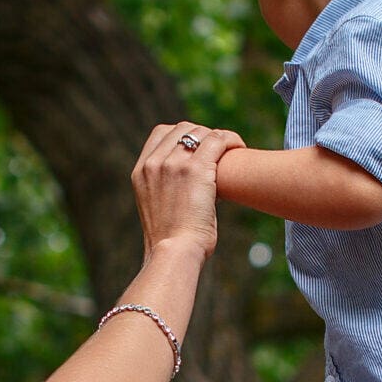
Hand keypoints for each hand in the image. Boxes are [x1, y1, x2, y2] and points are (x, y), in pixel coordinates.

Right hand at [133, 122, 238, 260]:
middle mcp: (154, 163)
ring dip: (218, 138)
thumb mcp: (157, 209)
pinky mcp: (196, 169)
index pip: (161, 134)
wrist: (173, 253)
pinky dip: (231, 140)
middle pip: (182, 128)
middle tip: (219, 151)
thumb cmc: (171, 242)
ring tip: (232, 150)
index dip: (183, 136)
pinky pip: (218, 140)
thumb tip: (187, 187)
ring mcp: (173, 164)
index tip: (198, 148)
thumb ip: (165, 190)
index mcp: (141, 171)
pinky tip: (240, 148)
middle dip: (203, 135)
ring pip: (201, 132)